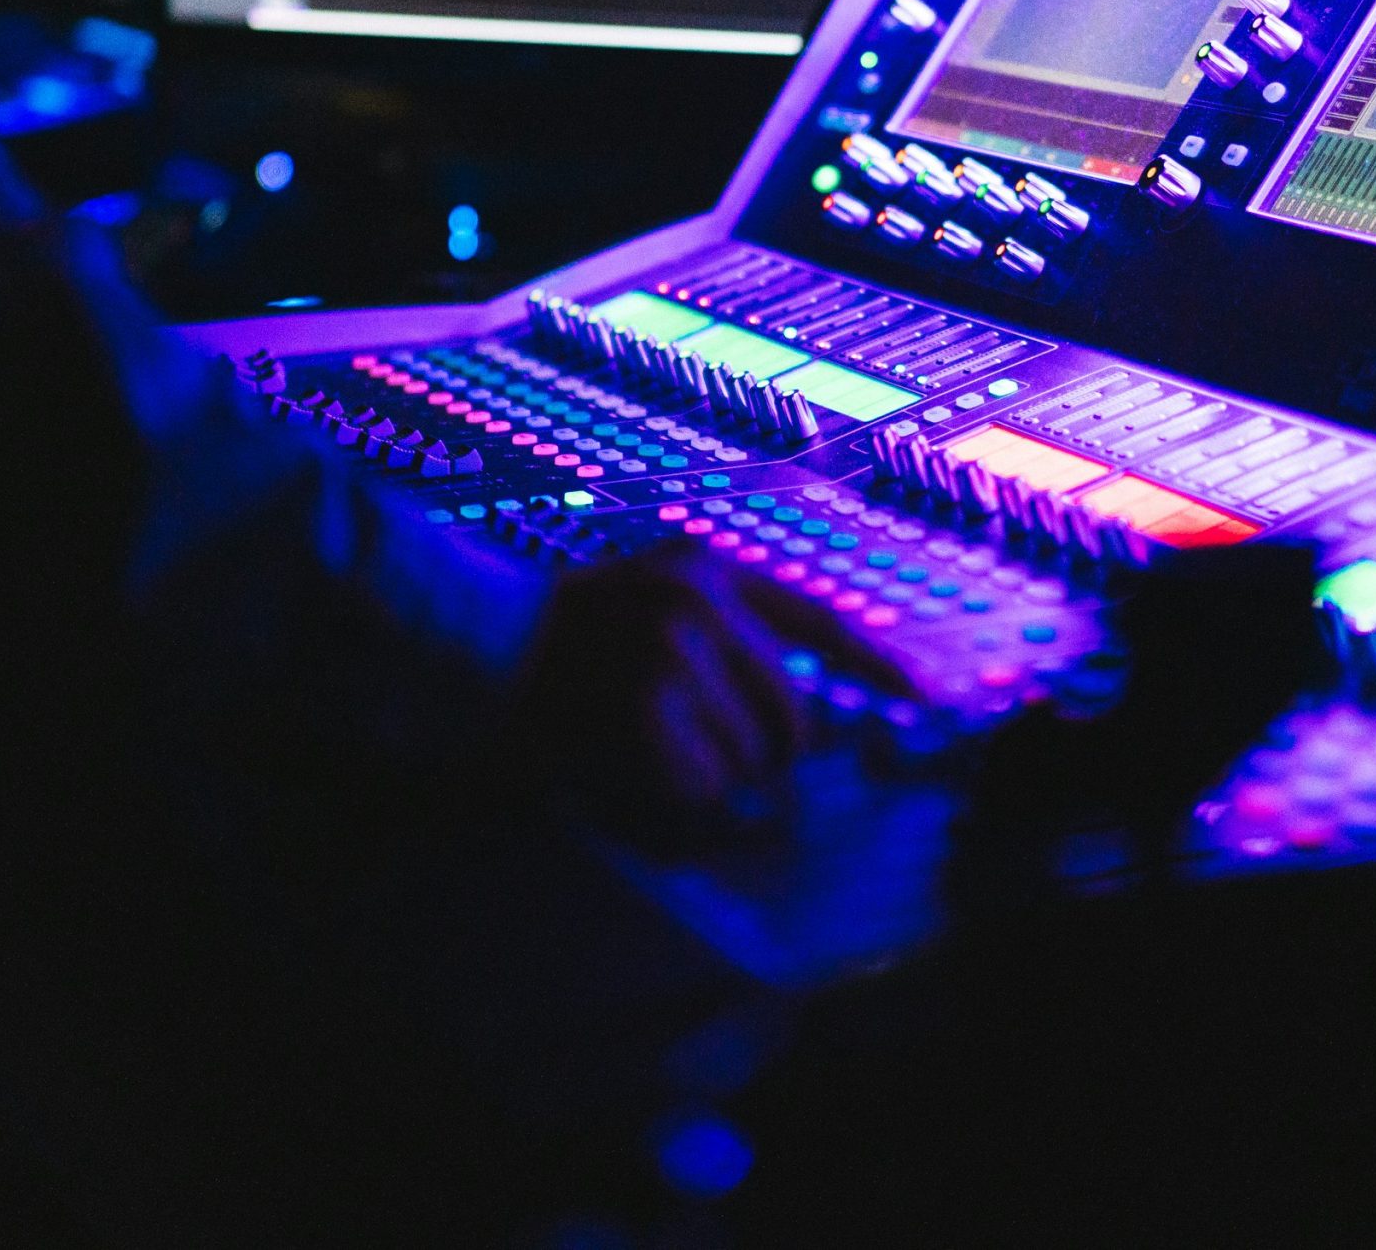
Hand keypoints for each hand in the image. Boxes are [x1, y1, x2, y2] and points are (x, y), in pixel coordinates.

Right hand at [515, 540, 914, 841]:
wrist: (455, 642)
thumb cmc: (546, 640)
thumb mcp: (641, 605)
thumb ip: (721, 643)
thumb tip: (802, 726)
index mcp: (705, 571)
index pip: (818, 619)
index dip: (874, 665)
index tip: (920, 698)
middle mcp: (701, 604)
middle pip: (792, 718)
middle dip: (761, 761)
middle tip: (700, 764)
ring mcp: (674, 652)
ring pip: (747, 761)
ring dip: (705, 784)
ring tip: (640, 759)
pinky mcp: (645, 705)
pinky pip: (700, 788)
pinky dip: (673, 805)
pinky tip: (625, 776)